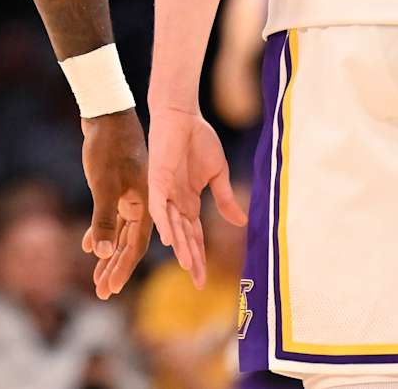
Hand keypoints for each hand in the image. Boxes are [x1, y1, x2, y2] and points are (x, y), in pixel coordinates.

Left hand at [81, 109, 149, 299]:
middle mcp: (143, 203)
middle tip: (101, 293)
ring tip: (96, 278)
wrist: (107, 114)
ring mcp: (130, 195)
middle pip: (129, 243)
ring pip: (120, 232)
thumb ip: (104, 218)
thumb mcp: (103, 183)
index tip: (111, 289)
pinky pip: (112, 217)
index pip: (136, 246)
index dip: (122, 268)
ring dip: (108, 254)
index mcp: (147, 204)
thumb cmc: (107, 147)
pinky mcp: (118, 186)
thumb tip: (102, 252)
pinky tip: (89, 245)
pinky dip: (101, 231)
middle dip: (114, 268)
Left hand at [147, 105, 244, 288]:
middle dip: (192, 260)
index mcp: (189, 202)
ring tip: (189, 266)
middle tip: (199, 284)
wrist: (182, 114)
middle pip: (184, 237)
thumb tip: (240, 223)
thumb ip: (224, 199)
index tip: (203, 281)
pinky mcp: (157, 179)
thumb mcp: (216, 173)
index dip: (200, 257)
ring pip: (172, 225)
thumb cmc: (198, 140)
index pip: (195, 236)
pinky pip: (161, 205)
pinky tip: (170, 238)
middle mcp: (175, 202)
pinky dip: (166, 222)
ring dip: (181, 245)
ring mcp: (165, 192)